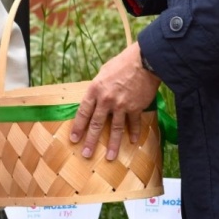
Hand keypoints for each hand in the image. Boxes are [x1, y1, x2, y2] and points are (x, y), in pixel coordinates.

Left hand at [69, 43, 160, 160]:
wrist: (144, 61)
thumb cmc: (122, 63)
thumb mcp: (103, 72)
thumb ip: (98, 87)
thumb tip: (95, 97)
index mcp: (95, 89)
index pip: (83, 112)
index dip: (78, 127)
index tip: (74, 139)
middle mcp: (106, 100)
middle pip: (96, 124)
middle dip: (91, 141)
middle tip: (86, 154)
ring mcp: (121, 105)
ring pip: (115, 129)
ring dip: (113, 145)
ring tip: (110, 157)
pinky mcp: (136, 107)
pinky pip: (134, 124)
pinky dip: (134, 133)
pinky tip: (133, 142)